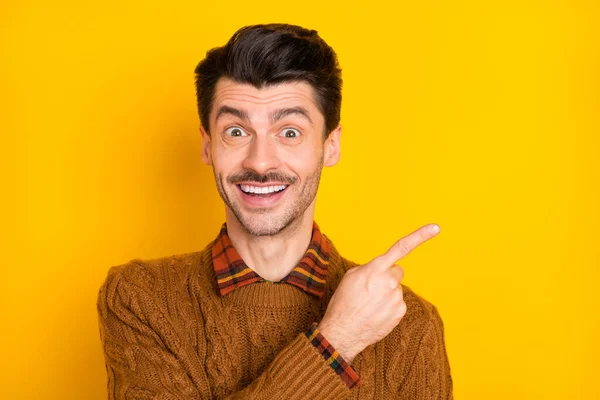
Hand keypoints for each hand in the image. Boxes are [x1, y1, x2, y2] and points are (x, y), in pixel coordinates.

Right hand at [317, 224, 439, 362]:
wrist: (343, 331)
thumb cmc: (343, 302)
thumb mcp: (350, 276)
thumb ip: (370, 268)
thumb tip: (382, 269)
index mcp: (376, 268)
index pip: (401, 248)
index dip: (420, 236)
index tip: (435, 228)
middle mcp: (390, 282)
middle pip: (397, 271)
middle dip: (387, 276)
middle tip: (371, 288)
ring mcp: (397, 298)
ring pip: (396, 289)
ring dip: (386, 293)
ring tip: (369, 304)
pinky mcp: (400, 312)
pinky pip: (397, 303)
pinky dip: (388, 306)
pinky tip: (375, 312)